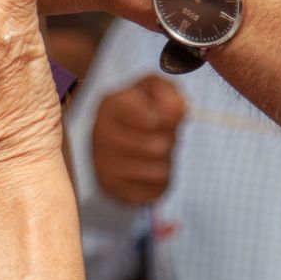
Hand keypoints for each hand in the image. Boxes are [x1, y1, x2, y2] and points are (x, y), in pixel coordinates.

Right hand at [91, 76, 186, 205]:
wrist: (115, 136)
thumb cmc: (140, 109)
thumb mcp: (153, 88)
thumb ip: (168, 91)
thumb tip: (179, 107)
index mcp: (111, 105)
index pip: (154, 120)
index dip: (171, 119)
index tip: (170, 116)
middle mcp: (100, 135)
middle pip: (157, 148)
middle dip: (169, 141)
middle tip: (162, 134)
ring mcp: (103, 164)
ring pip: (159, 171)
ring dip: (166, 161)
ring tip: (155, 151)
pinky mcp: (113, 188)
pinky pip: (155, 190)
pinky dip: (160, 181)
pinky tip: (148, 168)